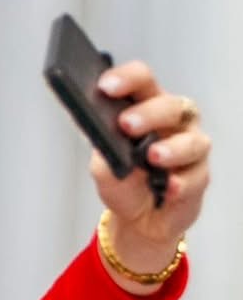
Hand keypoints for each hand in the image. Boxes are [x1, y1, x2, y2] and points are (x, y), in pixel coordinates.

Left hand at [93, 60, 210, 269]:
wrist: (138, 219)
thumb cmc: (125, 182)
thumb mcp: (103, 165)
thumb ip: (102, 147)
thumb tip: (101, 135)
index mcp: (147, 108)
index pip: (142, 82)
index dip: (126, 79)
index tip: (106, 86)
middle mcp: (174, 122)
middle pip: (169, 106)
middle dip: (148, 114)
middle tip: (126, 125)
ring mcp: (190, 148)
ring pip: (190, 141)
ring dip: (171, 148)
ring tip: (153, 156)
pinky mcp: (198, 177)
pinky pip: (195, 177)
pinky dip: (180, 182)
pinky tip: (168, 186)